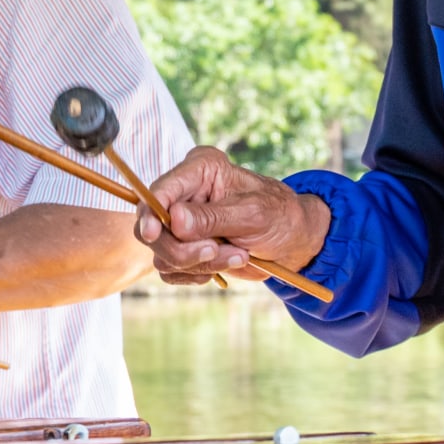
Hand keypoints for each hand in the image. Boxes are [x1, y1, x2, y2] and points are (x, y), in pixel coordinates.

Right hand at [136, 147, 329, 283]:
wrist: (292, 240)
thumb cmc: (279, 216)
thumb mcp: (253, 213)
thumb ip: (212, 217)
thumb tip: (174, 220)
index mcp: (200, 169)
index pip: (160, 189)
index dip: (151, 212)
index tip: (152, 234)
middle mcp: (184, 193)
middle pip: (152, 227)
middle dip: (182, 249)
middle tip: (215, 251)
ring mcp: (181, 223)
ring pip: (162, 254)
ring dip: (199, 263)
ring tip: (238, 255)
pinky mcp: (184, 248)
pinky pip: (171, 270)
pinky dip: (197, 273)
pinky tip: (226, 264)